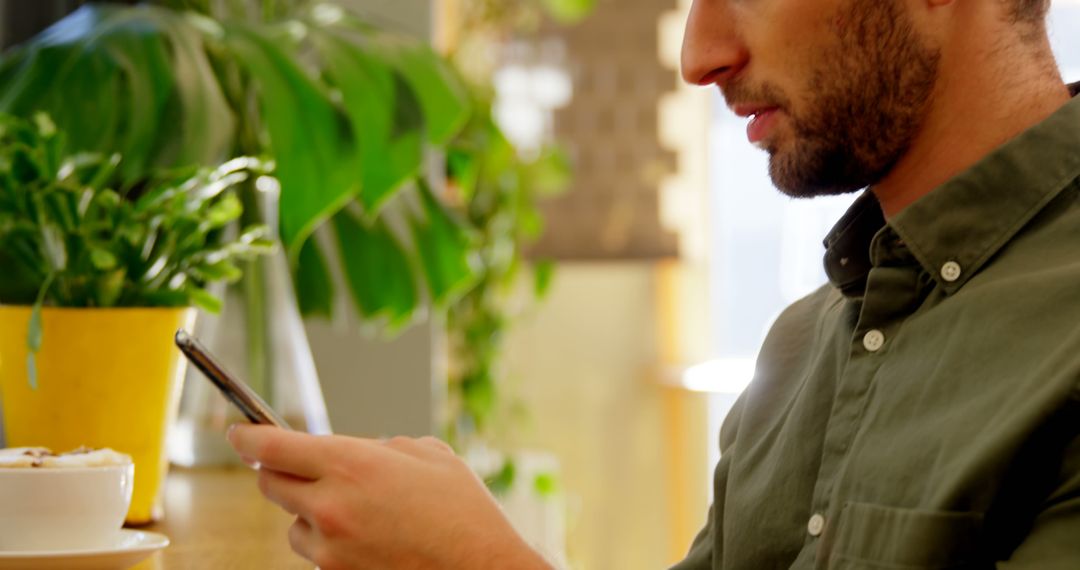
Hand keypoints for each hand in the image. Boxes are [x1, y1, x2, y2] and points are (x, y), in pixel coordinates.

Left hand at [227, 425, 551, 569]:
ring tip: (357, 511)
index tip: (237, 432)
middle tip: (300, 465)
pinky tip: (371, 537)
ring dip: (310, 512)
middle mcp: (330, 506)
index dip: (246, 436)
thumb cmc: (463, 509)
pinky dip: (333, 542)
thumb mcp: (427, 453)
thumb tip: (358, 452)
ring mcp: (330, 549)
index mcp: (350, 464)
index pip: (270, 446)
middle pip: (269, 483)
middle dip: (278, 470)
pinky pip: (318, 554)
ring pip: (293, 524)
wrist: (482, 568)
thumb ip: (378, 447)